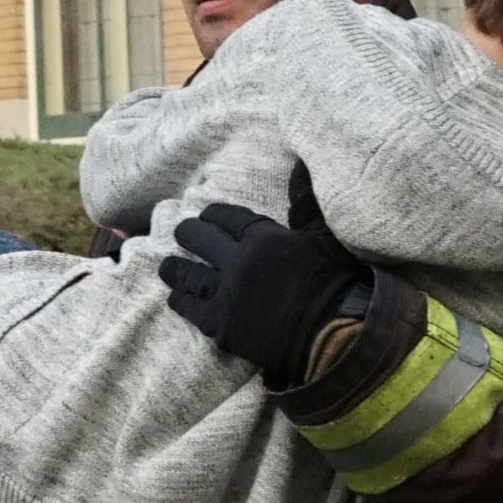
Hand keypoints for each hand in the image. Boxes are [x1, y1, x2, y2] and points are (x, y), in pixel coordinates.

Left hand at [157, 163, 368, 388]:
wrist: (334, 336)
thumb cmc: (335, 284)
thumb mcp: (322, 236)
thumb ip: (303, 203)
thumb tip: (299, 166)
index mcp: (262, 237)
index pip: (226, 217)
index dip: (213, 215)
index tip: (207, 216)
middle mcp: (238, 261)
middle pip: (199, 239)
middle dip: (188, 233)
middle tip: (183, 234)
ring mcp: (226, 294)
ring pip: (187, 273)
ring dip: (174, 268)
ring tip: (167, 266)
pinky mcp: (221, 325)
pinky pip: (189, 307)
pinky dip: (180, 300)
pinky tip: (175, 297)